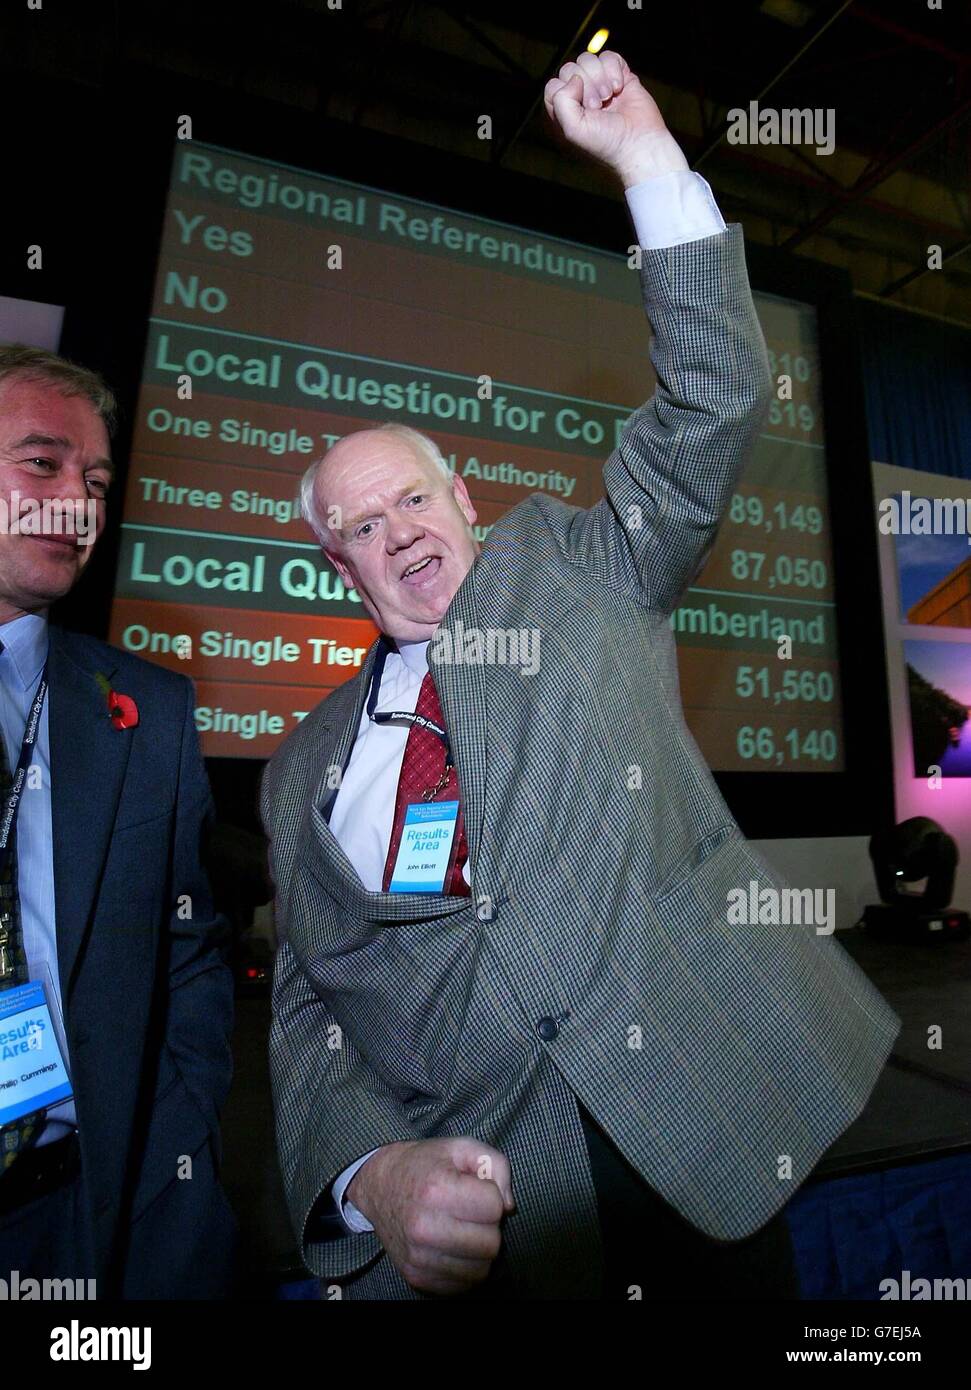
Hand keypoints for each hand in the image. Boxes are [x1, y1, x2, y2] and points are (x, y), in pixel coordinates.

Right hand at [346, 1137, 514, 1295]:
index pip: (494, 1207)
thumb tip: (508, 1207)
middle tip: (472, 1212)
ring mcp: (419, 1258)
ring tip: (463, 1229)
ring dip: (479, 1249)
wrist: (380, 1186)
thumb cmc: (425, 1165)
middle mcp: (424, 1228)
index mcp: (436, 1190)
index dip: (492, 1195)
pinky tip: (454, 1246)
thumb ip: (495, 1165)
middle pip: (491, 1244)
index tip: (476, 1189)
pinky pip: (463, 1284)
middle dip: (488, 1226)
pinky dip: (465, 1266)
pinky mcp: (416, 1277)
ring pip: (481, 1269)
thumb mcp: (461, 1148)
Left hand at [544, 49, 687, 186]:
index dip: (566, 91)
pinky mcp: (619, 76)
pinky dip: (614, 69)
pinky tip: (620, 87)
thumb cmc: (606, 142)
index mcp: (565, 112)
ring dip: (600, 76)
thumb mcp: (573, 129)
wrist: (639, 143)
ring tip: (609, 97)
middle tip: (598, 106)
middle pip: (570, 69)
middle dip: (586, 85)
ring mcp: (599, 85)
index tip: (582, 109)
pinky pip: (608, 57)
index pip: (553, 86)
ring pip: (588, 59)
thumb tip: (575, 78)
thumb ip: (561, 101)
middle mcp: (580, 97)